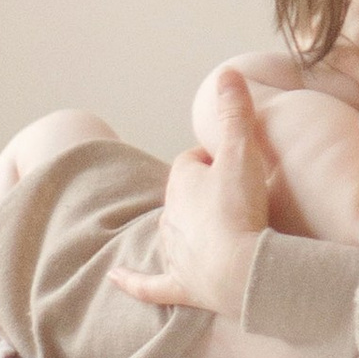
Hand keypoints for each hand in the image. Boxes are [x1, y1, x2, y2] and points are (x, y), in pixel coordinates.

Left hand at [110, 67, 276, 320]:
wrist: (241, 272)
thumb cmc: (241, 210)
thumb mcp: (242, 153)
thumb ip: (235, 113)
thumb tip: (227, 71)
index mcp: (181, 183)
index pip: (192, 162)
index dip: (214, 161)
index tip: (238, 165)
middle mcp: (170, 216)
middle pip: (183, 197)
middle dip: (203, 194)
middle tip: (236, 197)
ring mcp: (173, 252)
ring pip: (170, 232)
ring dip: (186, 229)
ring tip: (216, 229)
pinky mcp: (180, 285)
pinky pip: (149, 283)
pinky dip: (132, 280)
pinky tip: (116, 276)